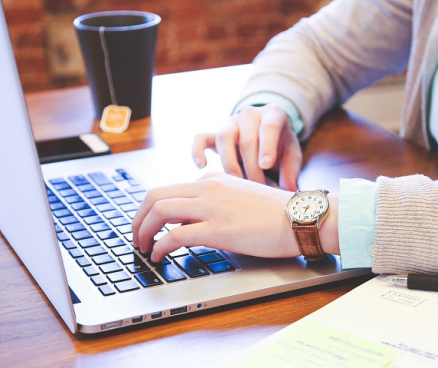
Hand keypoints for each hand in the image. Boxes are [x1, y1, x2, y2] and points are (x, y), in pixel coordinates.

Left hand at [132, 172, 339, 261]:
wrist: (301, 218)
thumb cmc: (277, 214)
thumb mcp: (241, 198)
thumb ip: (217, 202)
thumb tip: (193, 221)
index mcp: (213, 180)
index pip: (169, 189)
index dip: (151, 210)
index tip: (148, 225)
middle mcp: (208, 188)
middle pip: (155, 195)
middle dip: (138, 218)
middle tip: (136, 237)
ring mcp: (212, 207)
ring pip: (159, 211)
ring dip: (143, 231)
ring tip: (143, 248)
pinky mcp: (218, 228)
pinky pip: (175, 235)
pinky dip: (160, 247)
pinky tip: (160, 256)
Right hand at [192, 105, 301, 190]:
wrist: (266, 133)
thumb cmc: (281, 145)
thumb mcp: (292, 153)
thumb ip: (291, 170)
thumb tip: (289, 190)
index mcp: (273, 114)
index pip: (269, 127)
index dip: (267, 146)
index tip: (266, 165)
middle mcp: (250, 115)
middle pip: (246, 139)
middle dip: (251, 166)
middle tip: (257, 187)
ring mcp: (231, 123)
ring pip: (224, 137)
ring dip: (229, 162)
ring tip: (236, 182)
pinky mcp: (215, 134)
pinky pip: (201, 138)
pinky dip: (198, 150)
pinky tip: (201, 166)